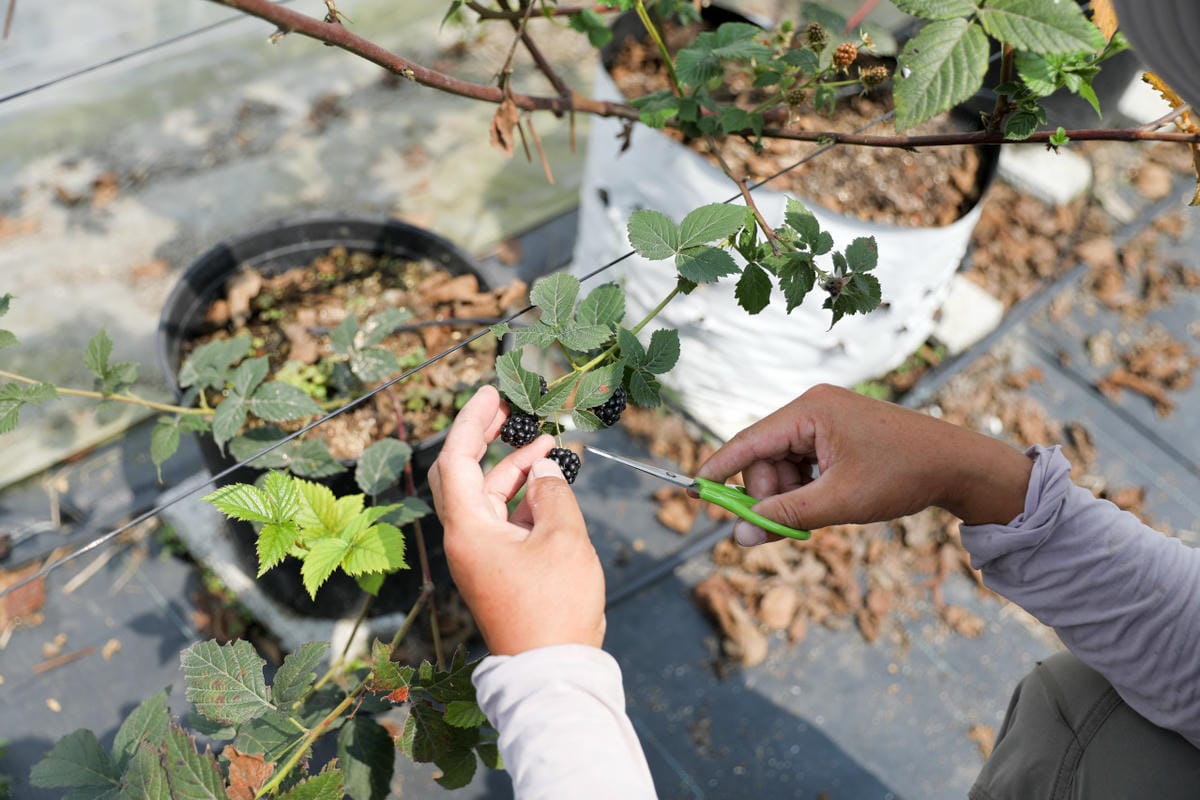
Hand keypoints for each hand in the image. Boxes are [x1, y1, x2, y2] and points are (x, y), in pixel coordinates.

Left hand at [428, 386, 604, 654]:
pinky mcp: (497, 568)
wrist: (553, 669)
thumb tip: (544, 469)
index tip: (490, 393)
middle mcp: (465, 539)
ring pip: (487, 496)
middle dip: (483, 438)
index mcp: (468, 529)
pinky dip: (523, 497)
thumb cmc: (555, 607)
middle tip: (507, 408)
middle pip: (462, 475)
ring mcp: (480, 555)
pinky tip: (549, 484)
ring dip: (513, 468)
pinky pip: (503, 519)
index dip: (471, 421)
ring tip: (546, 444)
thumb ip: (554, 493)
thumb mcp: (563, 538)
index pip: (456, 459)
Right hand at [697, 384, 1033, 545]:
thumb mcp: (839, 501)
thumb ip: (784, 517)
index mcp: (811, 411)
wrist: (958, 464)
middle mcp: (813, 407)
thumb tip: (739, 535)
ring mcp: (826, 418)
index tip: (692, 491)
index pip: (748, 441)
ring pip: (782, 465)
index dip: (718, 468)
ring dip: (789, 495)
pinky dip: (805, 488)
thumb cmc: (902, 475)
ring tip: (818, 514)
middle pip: (763, 457)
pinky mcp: (837, 432)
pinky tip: (828, 500)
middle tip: (783, 526)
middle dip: (768, 495)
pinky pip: (802, 463)